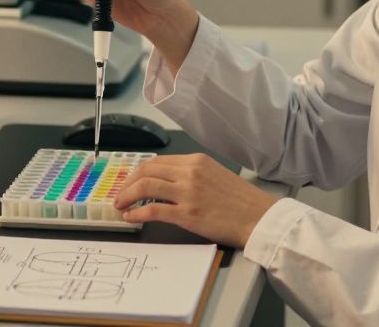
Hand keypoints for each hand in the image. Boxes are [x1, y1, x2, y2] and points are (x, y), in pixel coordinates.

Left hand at [112, 153, 276, 248]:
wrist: (258, 217)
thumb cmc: (241, 201)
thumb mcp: (215, 175)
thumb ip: (191, 174)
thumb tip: (165, 182)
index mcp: (196, 161)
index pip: (158, 161)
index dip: (139, 172)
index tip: (130, 182)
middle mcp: (190, 172)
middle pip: (147, 170)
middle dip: (128, 183)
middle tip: (120, 194)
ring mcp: (188, 192)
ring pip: (145, 186)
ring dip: (127, 196)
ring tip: (121, 205)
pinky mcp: (188, 213)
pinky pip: (153, 209)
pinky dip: (137, 212)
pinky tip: (131, 217)